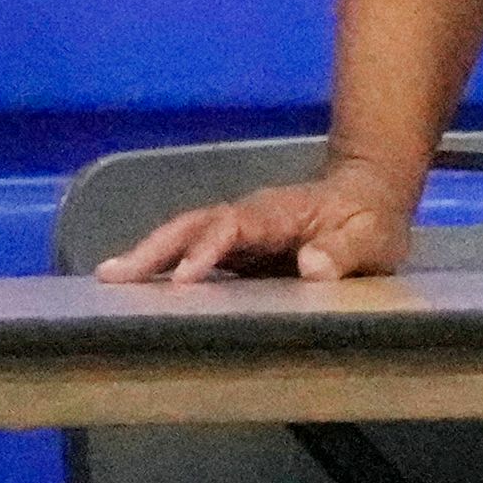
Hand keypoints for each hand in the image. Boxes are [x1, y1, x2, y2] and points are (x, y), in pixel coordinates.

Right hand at [96, 167, 417, 283]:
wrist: (367, 196)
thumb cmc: (371, 220)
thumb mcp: (374, 237)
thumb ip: (347, 251)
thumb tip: (312, 267)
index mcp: (277, 214)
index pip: (233, 227)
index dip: (206, 251)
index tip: (182, 279)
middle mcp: (248, 217)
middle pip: (192, 225)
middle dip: (153, 248)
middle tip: (113, 274)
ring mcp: (238, 231)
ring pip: (184, 235)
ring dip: (147, 255)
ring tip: (108, 277)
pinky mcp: (236, 249)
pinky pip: (192, 252)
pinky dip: (162, 265)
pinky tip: (137, 286)